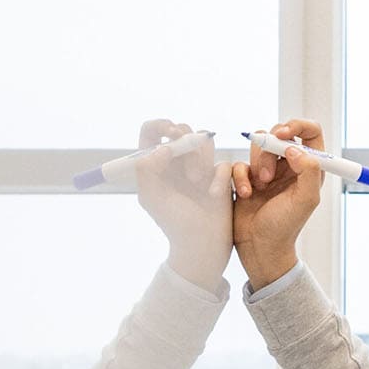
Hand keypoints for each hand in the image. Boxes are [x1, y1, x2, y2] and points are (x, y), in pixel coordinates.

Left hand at [129, 119, 234, 288]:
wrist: (201, 243)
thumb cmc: (173, 222)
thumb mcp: (150, 197)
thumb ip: (146, 169)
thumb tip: (163, 147)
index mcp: (156, 163)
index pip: (152, 131)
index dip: (159, 125)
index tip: (168, 131)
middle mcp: (176, 161)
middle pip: (181, 130)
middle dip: (184, 140)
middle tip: (183, 149)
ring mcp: (199, 166)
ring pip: (203, 141)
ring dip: (199, 159)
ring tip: (195, 182)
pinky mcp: (220, 175)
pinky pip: (222, 163)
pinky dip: (217, 178)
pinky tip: (212, 195)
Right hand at [231, 117, 329, 290]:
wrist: (259, 247)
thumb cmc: (285, 227)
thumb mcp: (305, 200)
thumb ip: (308, 171)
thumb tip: (294, 148)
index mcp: (308, 168)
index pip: (310, 132)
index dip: (297, 126)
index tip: (283, 134)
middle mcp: (289, 165)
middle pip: (279, 134)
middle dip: (270, 149)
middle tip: (268, 176)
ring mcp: (267, 170)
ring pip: (258, 145)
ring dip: (256, 165)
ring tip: (258, 189)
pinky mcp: (246, 177)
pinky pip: (239, 163)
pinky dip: (240, 177)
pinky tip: (245, 195)